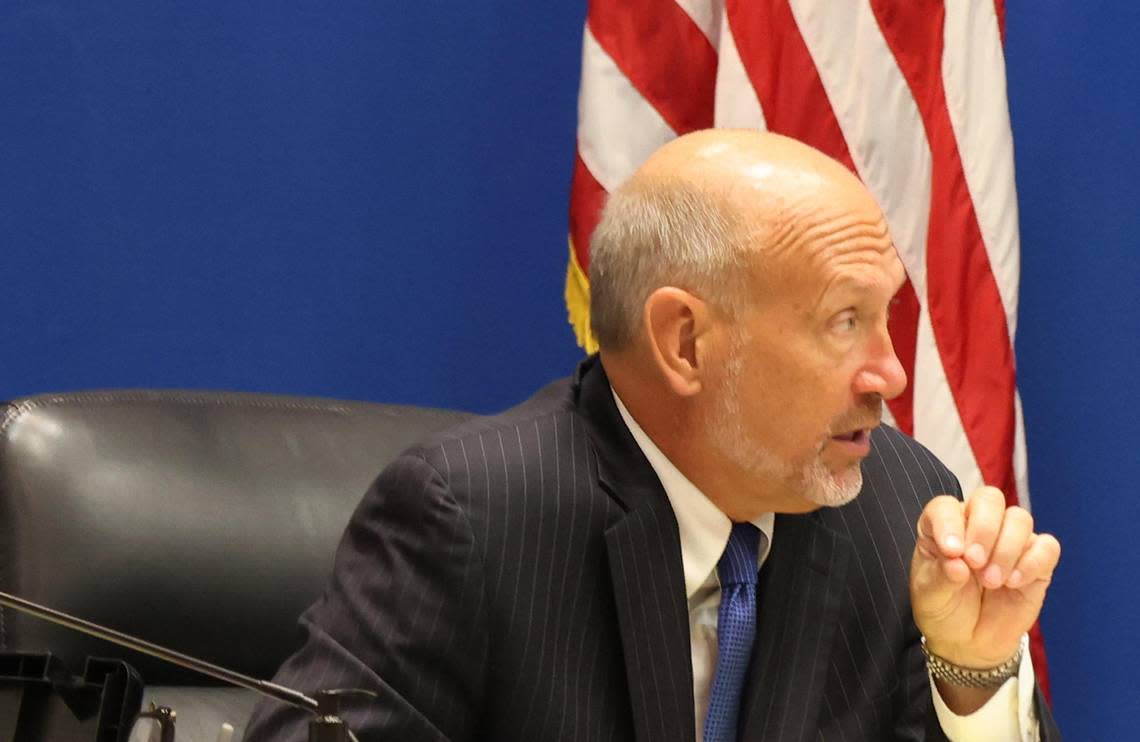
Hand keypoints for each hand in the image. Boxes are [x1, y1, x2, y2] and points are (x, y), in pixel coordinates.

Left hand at [910, 487, 1059, 669]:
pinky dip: (1033, 562)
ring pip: (1019, 519)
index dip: (949, 523)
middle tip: (975, 563)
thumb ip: (940, 577)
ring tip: (991, 582)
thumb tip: (957, 564)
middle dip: (984, 529)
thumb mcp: (930, 597)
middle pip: (989, 499)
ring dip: (1006, 550)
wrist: (969, 641)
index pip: (946, 507)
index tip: (952, 552)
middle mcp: (976, 525)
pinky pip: (1047, 546)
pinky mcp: (1036, 560)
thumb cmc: (944, 609)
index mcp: (943, 526)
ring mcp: (1009, 540)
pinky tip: (1014, 582)